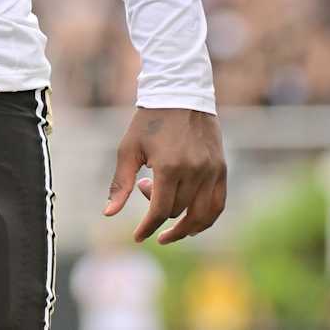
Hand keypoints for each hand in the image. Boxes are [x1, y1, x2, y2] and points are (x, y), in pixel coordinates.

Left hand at [104, 108, 226, 243]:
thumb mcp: (129, 149)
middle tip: (145, 188)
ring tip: (171, 232)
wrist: (181, 93)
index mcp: (169, 166)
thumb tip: (108, 214)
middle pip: (177, 211)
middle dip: (158, 211)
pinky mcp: (221, 168)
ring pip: (201, 215)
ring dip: (185, 228)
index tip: (137, 236)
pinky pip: (218, 204)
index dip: (147, 227)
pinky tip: (194, 225)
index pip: (159, 211)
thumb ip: (121, 183)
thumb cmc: (150, 121)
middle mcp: (194, 171)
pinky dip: (207, 219)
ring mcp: (211, 170)